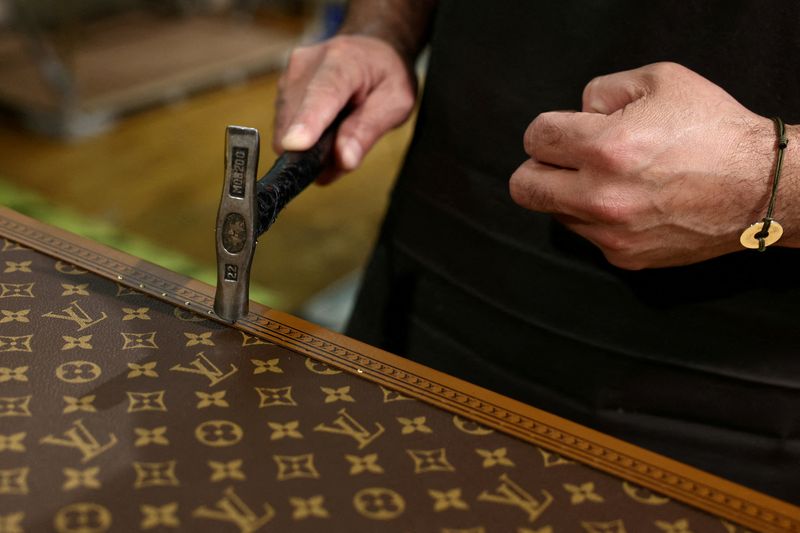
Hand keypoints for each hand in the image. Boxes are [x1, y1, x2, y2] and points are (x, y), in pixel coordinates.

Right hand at [274, 35, 416, 183]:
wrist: (368, 52)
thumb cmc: (385, 76)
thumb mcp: (396, 103)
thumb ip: (369, 130)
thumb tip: (344, 160)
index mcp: (343, 61)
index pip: (323, 94)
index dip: (308, 121)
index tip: (295, 145)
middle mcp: (307, 64)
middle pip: (296, 119)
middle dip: (314, 150)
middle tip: (344, 153)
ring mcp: (289, 76)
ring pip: (286, 128)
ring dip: (309, 146)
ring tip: (338, 135)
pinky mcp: (280, 89)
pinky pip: (284, 127)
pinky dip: (303, 139)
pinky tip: (324, 131)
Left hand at [509, 62, 795, 268]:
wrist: (762, 188)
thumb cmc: (714, 130)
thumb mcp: (661, 81)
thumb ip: (602, 91)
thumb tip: (575, 112)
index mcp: (606, 149)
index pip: (535, 138)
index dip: (548, 130)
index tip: (564, 131)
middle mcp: (602, 197)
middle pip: (523, 187)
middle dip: (538, 167)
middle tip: (565, 159)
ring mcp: (611, 234)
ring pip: (553, 213)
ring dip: (568, 194)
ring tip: (609, 179)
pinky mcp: (623, 257)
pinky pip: (585, 235)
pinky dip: (595, 218)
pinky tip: (628, 202)